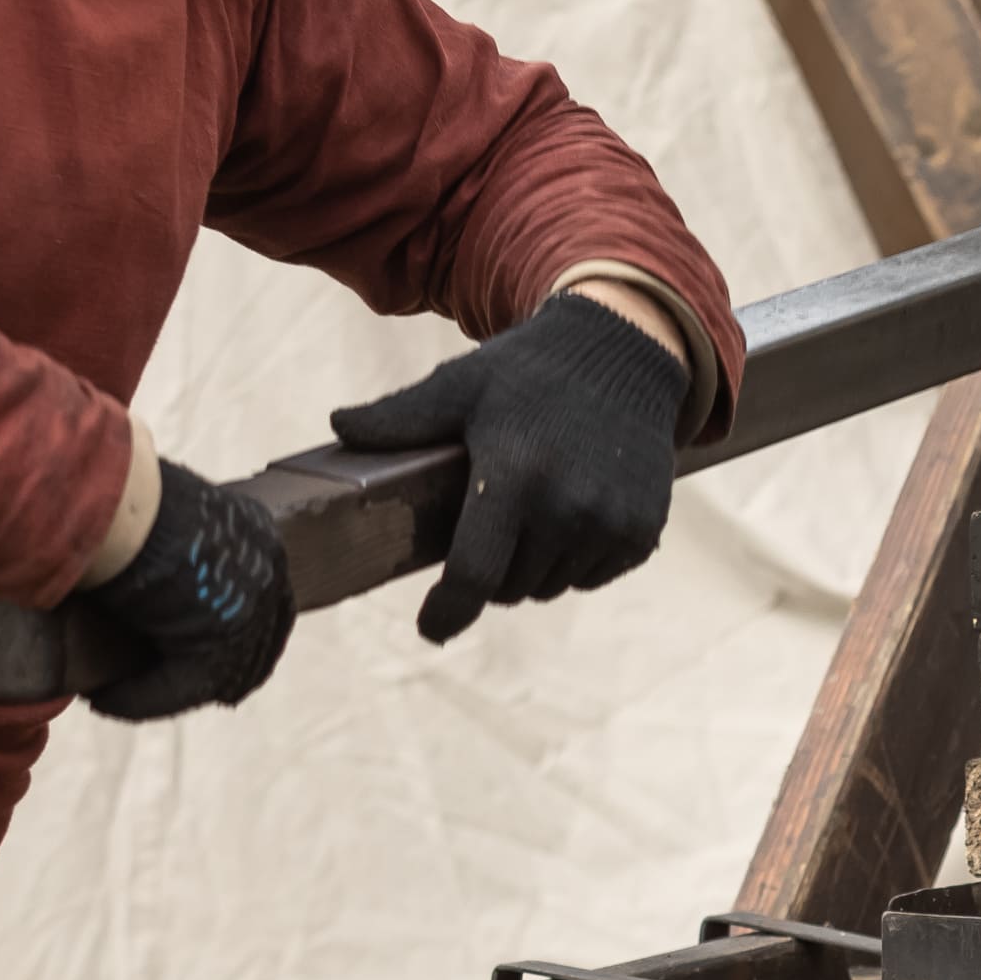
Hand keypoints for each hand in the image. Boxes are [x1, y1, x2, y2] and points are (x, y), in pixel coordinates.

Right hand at [81, 459, 296, 719]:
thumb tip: (131, 556)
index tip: (197, 648)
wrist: (113, 497)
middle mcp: (266, 569)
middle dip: (219, 671)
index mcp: (256, 533)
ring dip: (170, 690)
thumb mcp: (153, 512)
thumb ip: (163, 542)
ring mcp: (250, 608)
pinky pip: (180, 688)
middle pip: (255, 642)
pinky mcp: (218, 644)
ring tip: (122, 695)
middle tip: (172, 686)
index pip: (260, 597)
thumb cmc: (116, 492)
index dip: (237, 631)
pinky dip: (141, 699)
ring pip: (216, 673)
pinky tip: (104, 699)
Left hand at [330, 291, 689, 642]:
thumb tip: (337, 426)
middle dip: (488, 575)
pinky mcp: (643, 531)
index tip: (430, 627)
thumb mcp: (460, 386)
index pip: (475, 574)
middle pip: (510, 588)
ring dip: (531, 570)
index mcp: (515, 477)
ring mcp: (612, 523)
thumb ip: (400, 417)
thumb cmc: (529, 371)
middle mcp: (569, 508)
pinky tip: (569, 520)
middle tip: (482, 536)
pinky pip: (593, 576)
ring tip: (526, 523)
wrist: (625, 352)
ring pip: (552, 586)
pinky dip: (575, 562)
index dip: (447, 612)